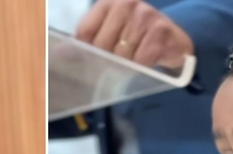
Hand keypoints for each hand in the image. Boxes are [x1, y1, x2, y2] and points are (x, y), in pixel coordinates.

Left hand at [76, 0, 193, 68]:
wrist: (173, 41)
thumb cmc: (136, 38)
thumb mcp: (109, 33)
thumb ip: (86, 42)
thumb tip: (60, 54)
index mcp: (109, 2)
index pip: (85, 32)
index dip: (86, 52)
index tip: (90, 61)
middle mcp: (127, 3)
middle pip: (102, 45)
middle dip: (107, 61)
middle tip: (115, 64)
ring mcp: (145, 15)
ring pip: (121, 55)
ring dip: (125, 66)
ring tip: (132, 61)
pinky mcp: (160, 31)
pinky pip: (140, 60)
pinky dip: (141, 68)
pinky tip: (145, 63)